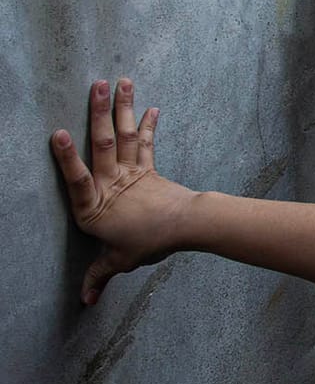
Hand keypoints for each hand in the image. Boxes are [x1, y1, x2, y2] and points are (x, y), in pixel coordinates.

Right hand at [51, 79, 196, 304]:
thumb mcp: (119, 261)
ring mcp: (131, 171)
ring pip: (125, 135)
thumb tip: (86, 302)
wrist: (187, 228)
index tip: (58, 133)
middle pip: (103, 144)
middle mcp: (110, 183)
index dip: (66, 157)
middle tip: (95, 84)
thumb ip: (98, 276)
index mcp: (95, 206)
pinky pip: (146, 142)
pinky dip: (148, 124)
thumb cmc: (148, 243)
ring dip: (121, 107)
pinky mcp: (149, 168)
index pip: (76, 179)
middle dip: (98, 112)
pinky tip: (150, 106)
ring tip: (119, 81)